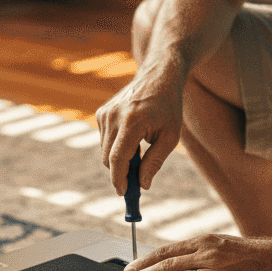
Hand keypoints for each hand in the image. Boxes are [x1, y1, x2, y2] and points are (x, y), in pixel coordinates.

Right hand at [96, 67, 185, 194]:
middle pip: (109, 158)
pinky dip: (116, 145)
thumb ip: (154, 162)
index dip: (119, 180)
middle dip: (121, 172)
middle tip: (137, 180)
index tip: (124, 193)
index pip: (118, 159)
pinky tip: (133, 136)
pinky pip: (104, 140)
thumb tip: (142, 184)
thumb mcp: (170, 137)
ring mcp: (105, 113)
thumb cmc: (168, 107)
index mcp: (132, 122)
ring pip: (105, 151)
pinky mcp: (101, 112)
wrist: (158, 77)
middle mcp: (113, 117)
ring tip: (142, 148)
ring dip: (120, 158)